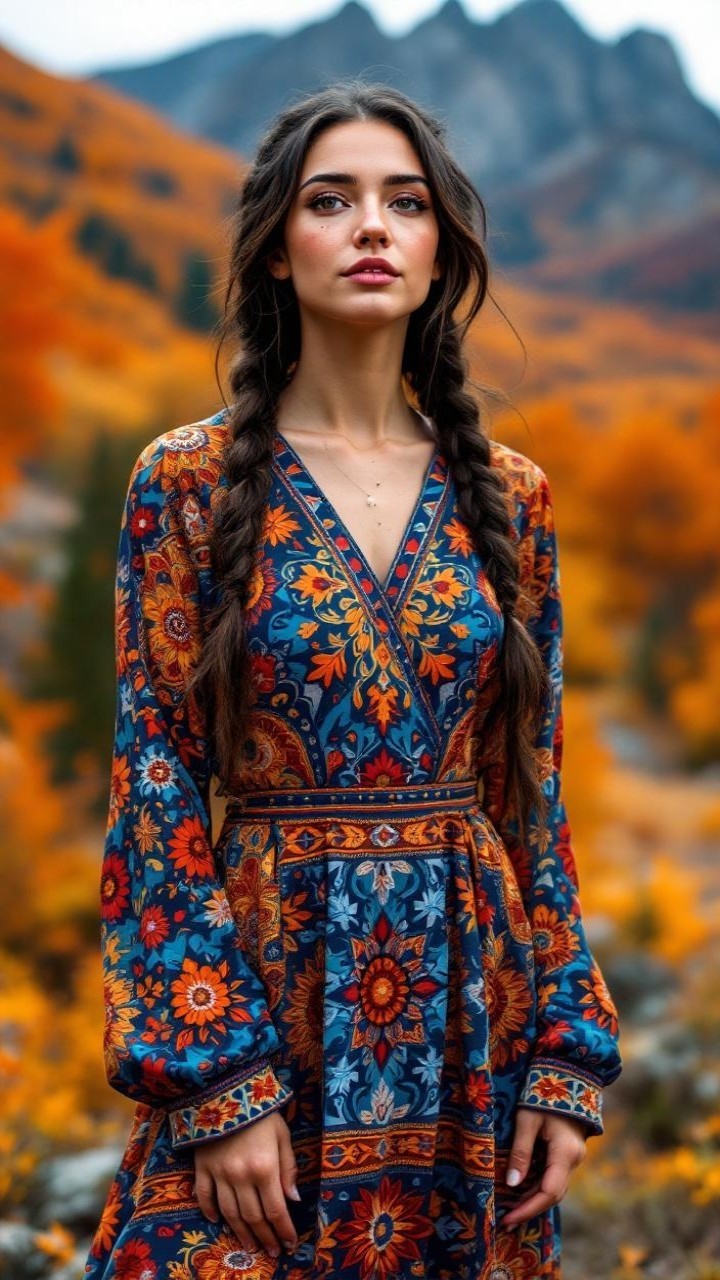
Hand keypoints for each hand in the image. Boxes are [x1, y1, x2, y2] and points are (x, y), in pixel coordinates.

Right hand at [193, 1110, 299, 1256]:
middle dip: (265, 1237)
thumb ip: (288, 1169)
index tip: (289, 1243)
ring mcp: (219, 1174)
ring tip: (250, 1246)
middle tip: (272, 1251)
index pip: (276, 1210)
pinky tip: (216, 1221)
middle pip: (253, 1217)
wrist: (226, 1089)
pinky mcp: (202, 1167)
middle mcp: (241, 1176)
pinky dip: (209, 1211)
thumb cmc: (261, 1112)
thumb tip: (293, 1200)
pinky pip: (203, 1196)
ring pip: (230, 1213)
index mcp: (264, 1168)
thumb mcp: (282, 1135)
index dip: (283, 1230)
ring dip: (240, 1233)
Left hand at [500, 1106, 587, 1229]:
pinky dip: (538, 1186)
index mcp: (565, 1153)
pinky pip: (554, 1176)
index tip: (508, 1218)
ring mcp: (573, 1157)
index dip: (528, 1208)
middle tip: (506, 1220)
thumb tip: (511, 1184)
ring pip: (554, 1186)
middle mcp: (573, 1159)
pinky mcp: (567, 1153)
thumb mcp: (527, 1120)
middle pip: (553, 1194)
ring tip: (511, 1210)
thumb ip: (521, 1152)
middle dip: (530, 1208)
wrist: (566, 1076)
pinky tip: (522, 1191)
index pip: (549, 1192)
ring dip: (534, 1199)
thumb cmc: (543, 1094)